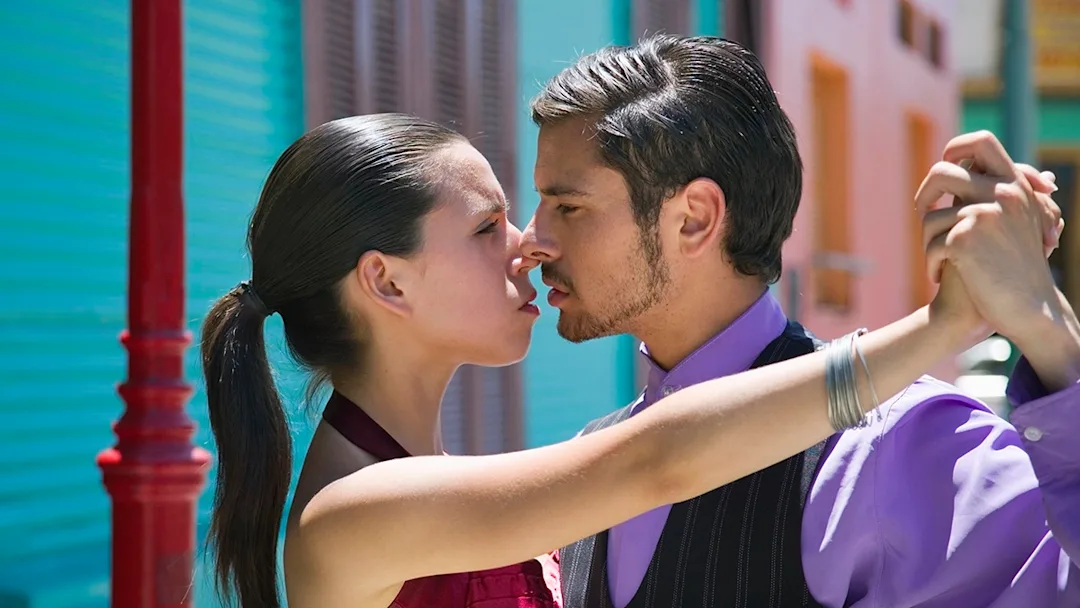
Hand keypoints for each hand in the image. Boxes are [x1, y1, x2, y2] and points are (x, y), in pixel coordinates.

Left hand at [917, 131, 1079, 389]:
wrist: (1031, 309)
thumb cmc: (1018, 269)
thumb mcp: (1014, 223)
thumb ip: (992, 195)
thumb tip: (961, 165)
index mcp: (1014, 184)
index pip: (981, 141)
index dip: (954, 149)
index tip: (941, 176)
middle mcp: (1002, 193)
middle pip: (940, 172)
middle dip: (923, 196)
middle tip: (922, 213)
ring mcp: (984, 214)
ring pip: (929, 216)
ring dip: (926, 243)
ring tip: (936, 261)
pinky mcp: (966, 240)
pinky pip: (931, 244)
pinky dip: (932, 264)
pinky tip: (940, 277)